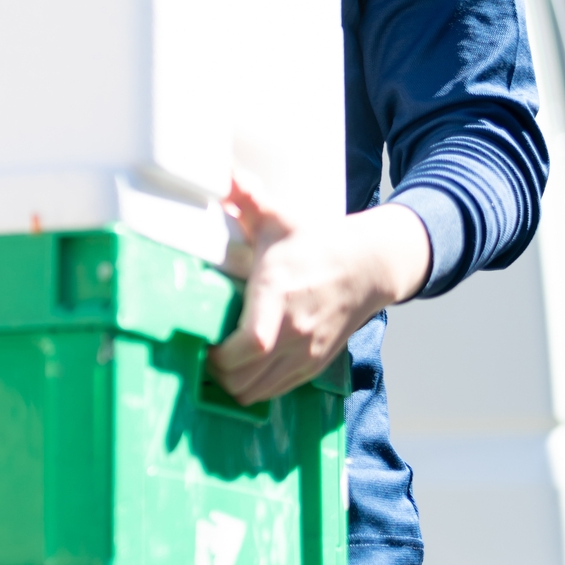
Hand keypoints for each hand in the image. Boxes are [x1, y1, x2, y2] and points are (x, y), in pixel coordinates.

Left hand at [206, 176, 430, 404]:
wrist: (369, 267)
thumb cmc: (317, 243)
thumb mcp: (279, 219)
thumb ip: (247, 198)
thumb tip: (224, 173)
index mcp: (279, 294)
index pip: (253, 343)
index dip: (221, 356)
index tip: (201, 344)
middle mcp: (294, 330)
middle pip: (247, 377)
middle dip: (215, 373)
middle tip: (196, 353)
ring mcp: (307, 352)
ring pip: (259, 391)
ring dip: (231, 385)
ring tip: (214, 364)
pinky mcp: (314, 365)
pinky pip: (276, 391)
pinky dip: (253, 388)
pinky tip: (239, 370)